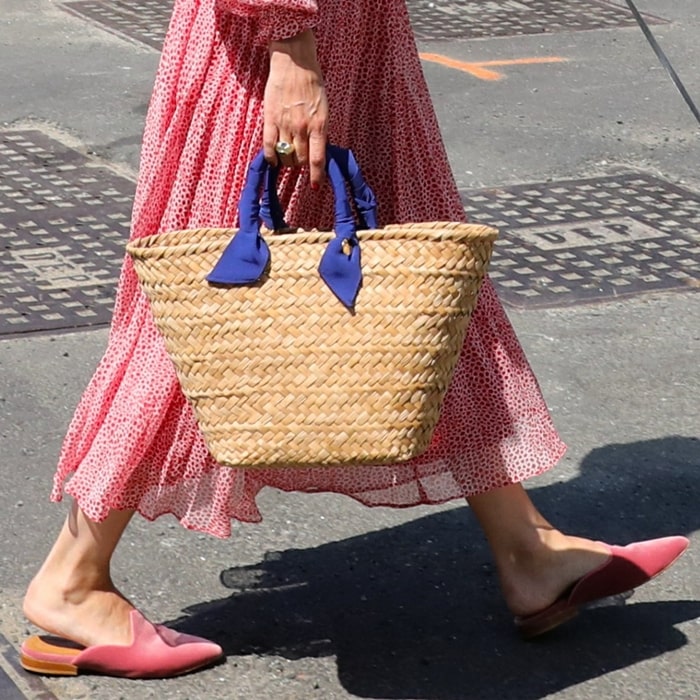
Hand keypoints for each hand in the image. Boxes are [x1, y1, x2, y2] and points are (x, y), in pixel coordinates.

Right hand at [264, 29, 327, 187]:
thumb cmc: (312, 84)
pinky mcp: (270, 119)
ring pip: (285, 155)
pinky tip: (273, 160)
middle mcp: (302, 128)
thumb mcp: (324, 109)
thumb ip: (320, 130)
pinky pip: (268, 146)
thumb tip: (316, 151)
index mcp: (319, 125)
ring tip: (287, 157)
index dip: (316, 176)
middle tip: (299, 160)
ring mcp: (285, 124)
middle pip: (300, 160)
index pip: (317, 159)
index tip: (314, 186)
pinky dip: (271, 157)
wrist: (294, 63)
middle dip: (300, 164)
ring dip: (287, 161)